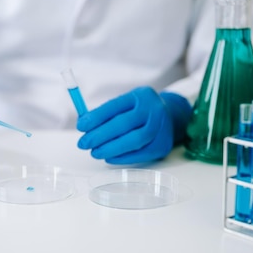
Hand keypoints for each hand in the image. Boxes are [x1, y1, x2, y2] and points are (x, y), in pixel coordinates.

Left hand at [76, 87, 190, 163]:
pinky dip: (122, 157)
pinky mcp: (163, 145)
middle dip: (100, 135)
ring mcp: (161, 128)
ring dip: (110, 148)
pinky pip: (140, 154)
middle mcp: (153, 110)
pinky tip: (108, 157)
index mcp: (141, 95)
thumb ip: (107, 112)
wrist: (171, 117)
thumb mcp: (127, 103)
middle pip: (124, 123)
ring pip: (133, 140)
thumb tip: (84, 124)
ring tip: (95, 152)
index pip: (115, 106)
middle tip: (84, 143)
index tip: (81, 126)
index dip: (96, 117)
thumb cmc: (141, 110)